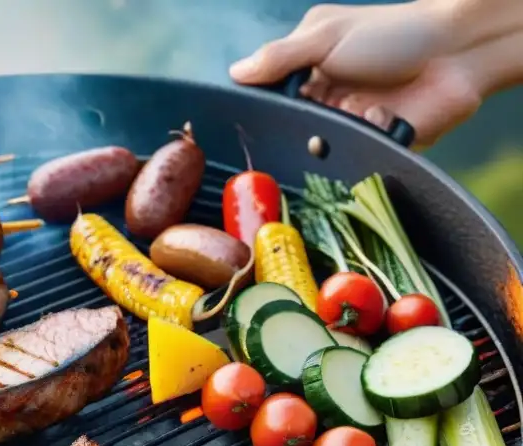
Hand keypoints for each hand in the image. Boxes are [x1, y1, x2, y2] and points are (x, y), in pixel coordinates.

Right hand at [229, 0, 486, 146]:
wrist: (457, 53)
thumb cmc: (392, 33)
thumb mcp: (325, 35)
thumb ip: (279, 57)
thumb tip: (235, 73)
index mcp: (305, 73)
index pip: (267, 101)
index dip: (258, 113)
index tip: (251, 119)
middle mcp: (321, 104)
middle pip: (288, 133)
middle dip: (295, 131)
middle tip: (309, 117)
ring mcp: (345, 129)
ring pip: (318, 153)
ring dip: (330, 138)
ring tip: (354, 110)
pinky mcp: (370, 150)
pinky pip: (350, 164)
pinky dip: (360, 145)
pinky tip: (378, 120)